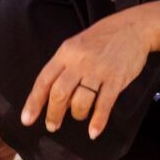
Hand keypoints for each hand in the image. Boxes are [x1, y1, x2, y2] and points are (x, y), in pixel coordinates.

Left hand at [22, 13, 151, 138]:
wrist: (133, 28)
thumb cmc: (102, 38)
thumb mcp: (76, 45)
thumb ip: (64, 67)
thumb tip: (53, 95)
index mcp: (66, 53)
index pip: (44, 80)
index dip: (34, 102)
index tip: (27, 119)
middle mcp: (79, 62)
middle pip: (59, 94)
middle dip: (53, 114)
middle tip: (52, 126)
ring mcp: (98, 71)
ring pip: (80, 101)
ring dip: (77, 114)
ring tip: (79, 116)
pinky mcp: (116, 79)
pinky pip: (104, 104)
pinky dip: (98, 121)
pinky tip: (93, 131)